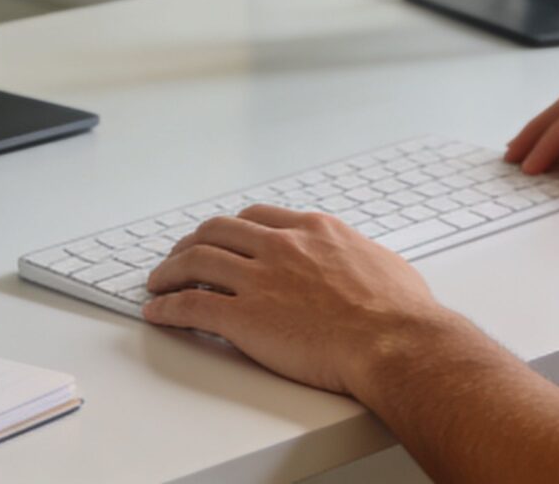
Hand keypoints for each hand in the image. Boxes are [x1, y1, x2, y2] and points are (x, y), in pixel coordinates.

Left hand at [142, 205, 476, 396]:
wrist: (394, 341)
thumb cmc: (400, 311)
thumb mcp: (383, 263)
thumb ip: (360, 258)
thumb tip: (365, 266)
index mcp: (314, 230)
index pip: (257, 217)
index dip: (232, 229)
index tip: (222, 237)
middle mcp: (281, 246)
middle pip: (218, 231)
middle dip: (193, 242)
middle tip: (181, 256)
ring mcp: (259, 280)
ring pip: (195, 262)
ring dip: (169, 271)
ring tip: (158, 282)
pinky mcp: (243, 318)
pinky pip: (191, 306)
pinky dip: (167, 307)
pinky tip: (157, 312)